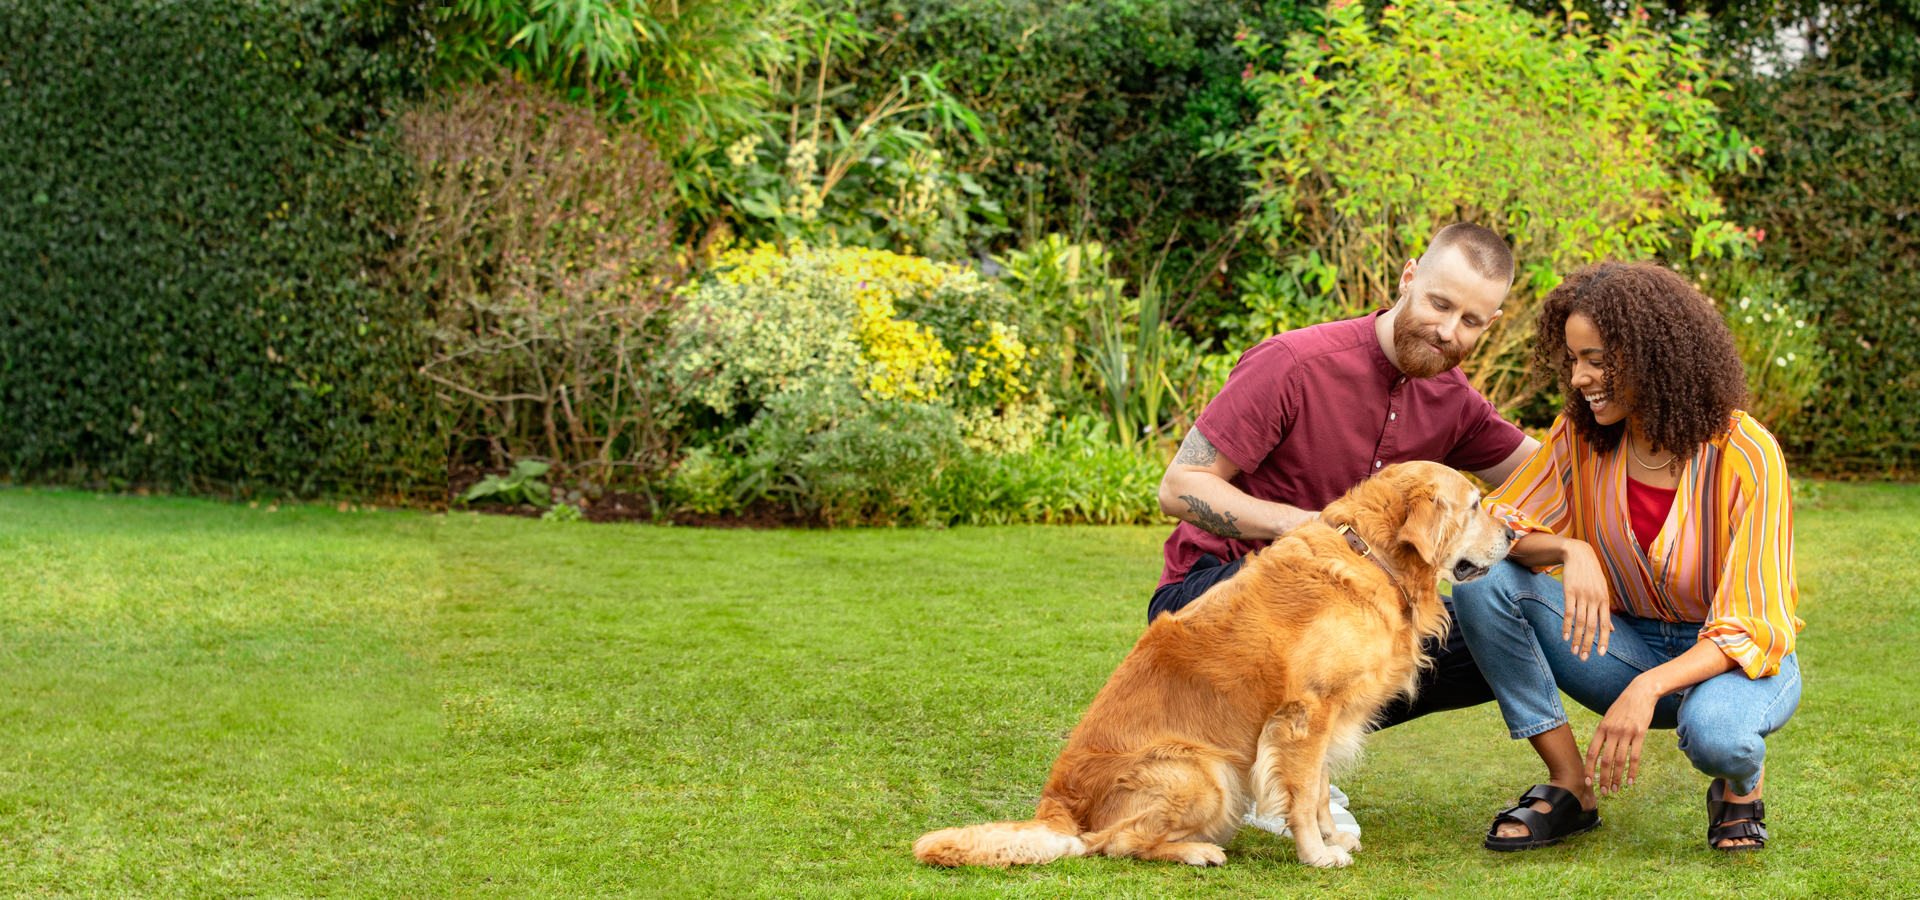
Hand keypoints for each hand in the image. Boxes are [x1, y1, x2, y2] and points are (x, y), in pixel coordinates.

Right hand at [1558, 541, 1612, 659]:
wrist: (1579, 555)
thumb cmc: (1592, 576)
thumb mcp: (1602, 592)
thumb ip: (1606, 612)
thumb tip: (1612, 630)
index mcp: (1604, 601)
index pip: (1605, 625)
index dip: (1604, 640)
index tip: (1600, 654)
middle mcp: (1595, 600)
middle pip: (1592, 626)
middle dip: (1588, 644)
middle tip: (1582, 658)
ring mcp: (1582, 596)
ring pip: (1580, 622)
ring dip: (1576, 639)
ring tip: (1572, 651)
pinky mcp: (1569, 592)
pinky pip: (1568, 612)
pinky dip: (1566, 626)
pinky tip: (1564, 637)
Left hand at [1585, 678, 1656, 794]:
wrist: (1640, 692)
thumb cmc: (1623, 706)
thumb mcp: (1608, 717)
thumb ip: (1603, 733)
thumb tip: (1598, 750)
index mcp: (1601, 728)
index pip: (1591, 753)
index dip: (1589, 769)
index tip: (1587, 782)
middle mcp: (1612, 732)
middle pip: (1605, 761)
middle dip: (1603, 779)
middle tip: (1604, 792)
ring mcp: (1626, 733)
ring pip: (1620, 761)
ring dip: (1617, 778)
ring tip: (1616, 789)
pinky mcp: (1640, 734)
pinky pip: (1635, 756)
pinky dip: (1632, 771)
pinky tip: (1630, 781)